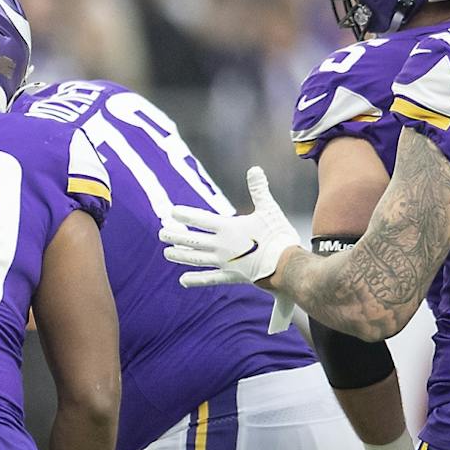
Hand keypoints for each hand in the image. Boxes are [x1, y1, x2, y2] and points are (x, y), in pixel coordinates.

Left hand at [159, 167, 302, 290]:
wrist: (287, 265)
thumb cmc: (278, 236)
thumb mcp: (269, 209)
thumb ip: (259, 190)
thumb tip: (254, 169)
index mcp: (228, 228)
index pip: (201, 220)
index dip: (185, 215)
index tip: (171, 212)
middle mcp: (221, 246)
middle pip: (192, 241)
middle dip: (175, 236)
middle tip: (161, 232)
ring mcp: (224, 263)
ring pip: (196, 259)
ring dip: (180, 255)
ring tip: (167, 253)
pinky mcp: (231, 277)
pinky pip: (210, 279)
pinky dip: (196, 280)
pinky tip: (182, 281)